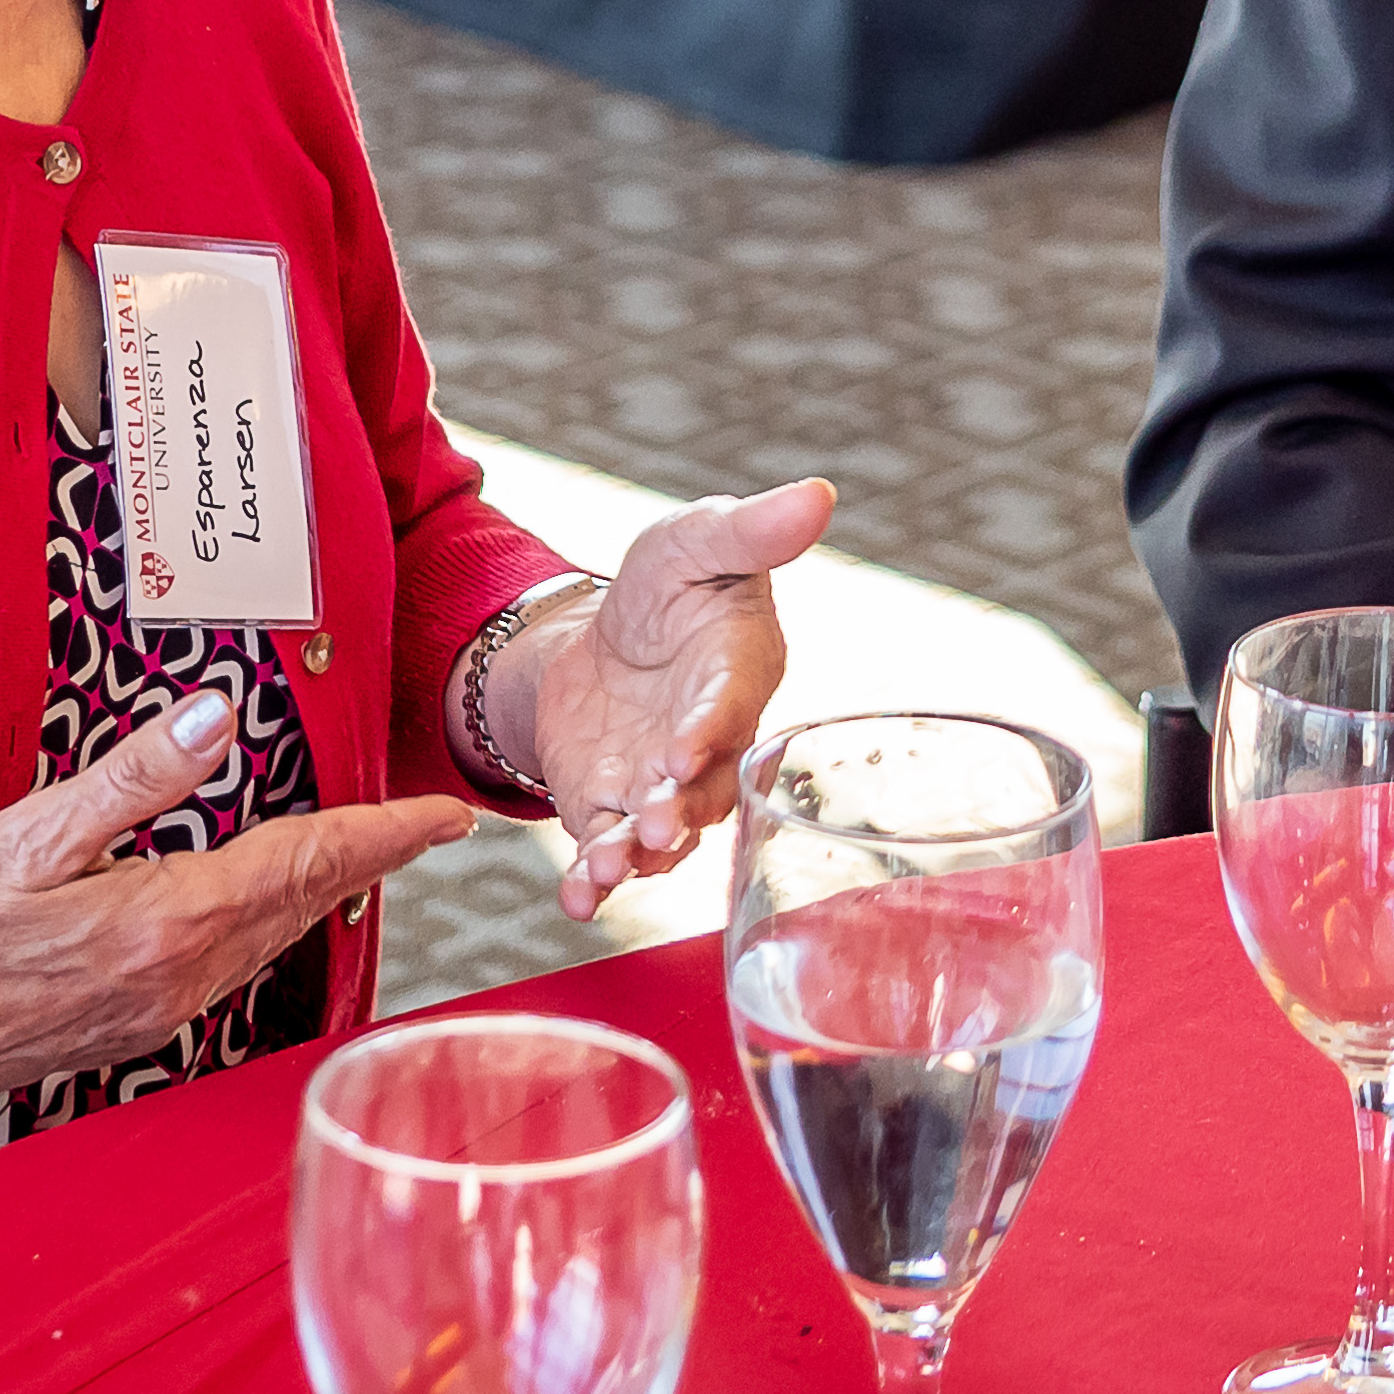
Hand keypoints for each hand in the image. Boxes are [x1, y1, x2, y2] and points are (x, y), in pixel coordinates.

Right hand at [0, 690, 474, 1114]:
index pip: (308, 862)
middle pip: (304, 903)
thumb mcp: (31, 838)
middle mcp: (182, 977)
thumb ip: (136, 778)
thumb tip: (217, 718)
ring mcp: (160, 1011)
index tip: (448, 817)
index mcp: (168, 922)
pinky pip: (231, 964)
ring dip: (320, 891)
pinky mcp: (133, 1026)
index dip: (387, 835)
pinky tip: (260, 903)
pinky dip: (267, 922)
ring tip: (360, 850)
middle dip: (369, 858)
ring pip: (271, 939)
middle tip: (424, 823)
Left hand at [505, 479, 836, 919]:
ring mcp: (661, 786)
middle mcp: (709, 743)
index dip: (711, 730)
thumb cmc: (672, 582)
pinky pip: (608, 852)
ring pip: (660, 835)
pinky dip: (593, 880)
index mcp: (739, 673)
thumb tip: (817, 496)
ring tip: (606, 867)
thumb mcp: (697, 540)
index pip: (732, 706)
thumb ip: (751, 529)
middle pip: (704, 789)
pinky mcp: (611, 808)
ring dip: (636, 855)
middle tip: (653, 824)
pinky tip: (577, 897)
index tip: (685, 748)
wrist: (605, 635)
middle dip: (678, 810)